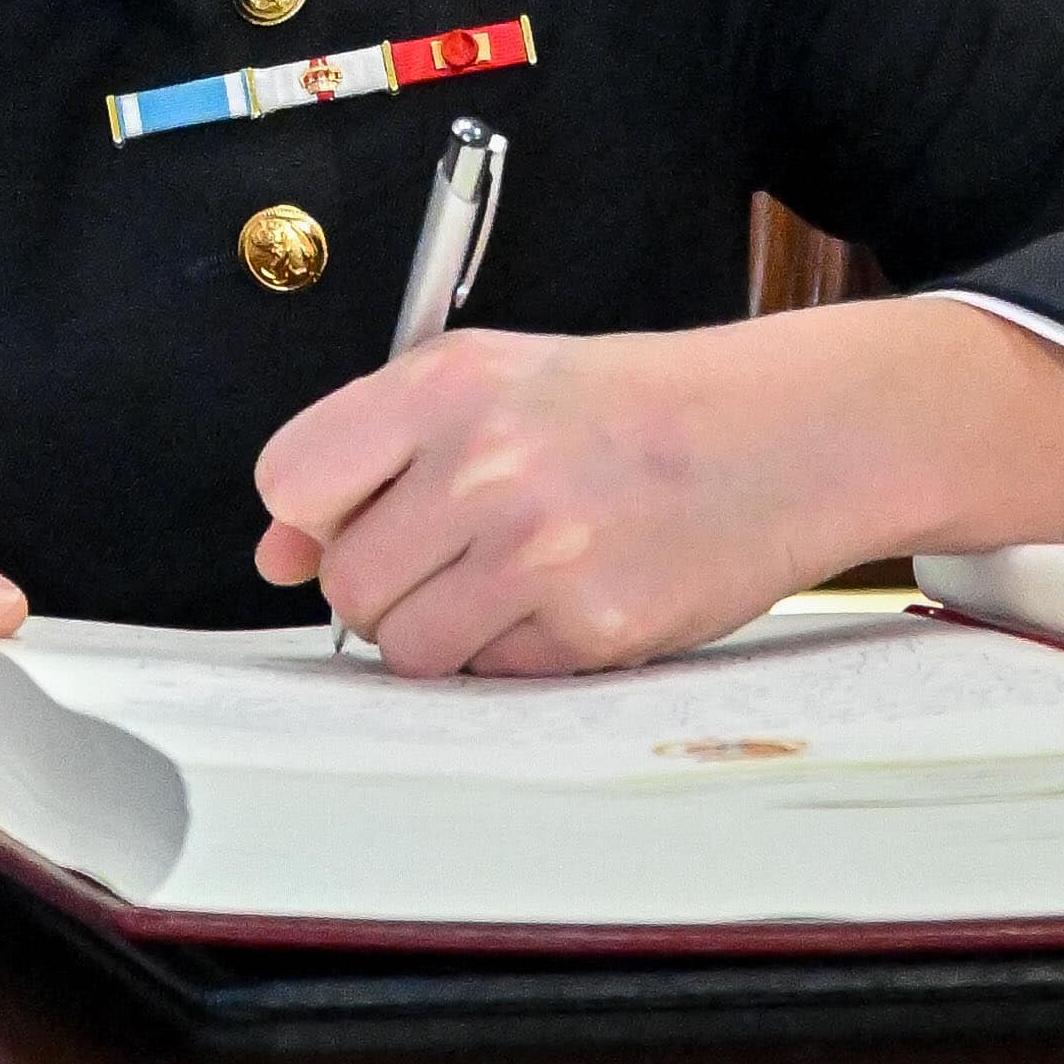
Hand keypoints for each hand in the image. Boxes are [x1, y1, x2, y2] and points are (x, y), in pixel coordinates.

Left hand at [253, 297, 1063, 677]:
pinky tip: (566, 601)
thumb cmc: (631, 407)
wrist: (784, 431)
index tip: (356, 515)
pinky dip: (516, 658)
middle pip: (346, 582)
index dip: (316, 514)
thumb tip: (278, 552)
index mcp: (444, 384)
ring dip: (444, 633)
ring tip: (509, 581)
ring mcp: (538, 550)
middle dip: (383, 585)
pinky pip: (493, 680)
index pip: (289, 479)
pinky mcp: (593, 626)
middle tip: (452, 554)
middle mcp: (483, 462)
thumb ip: (372, 456)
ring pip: (408, 649)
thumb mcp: (491, 383)